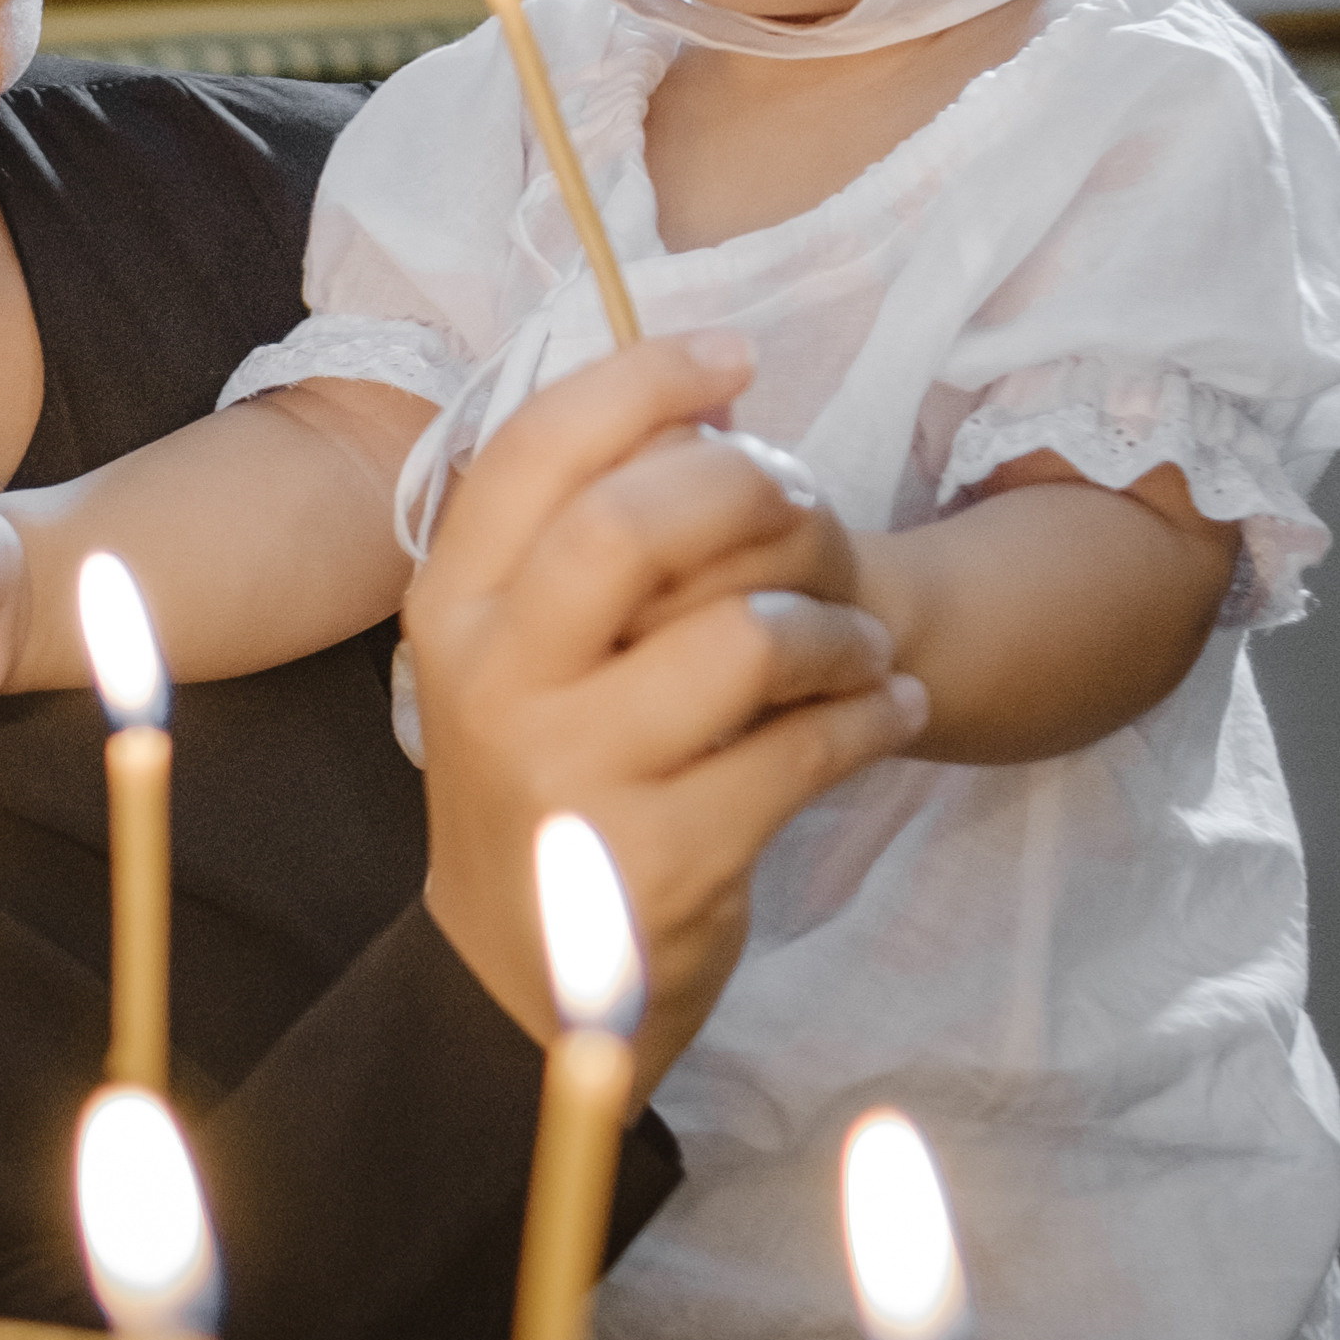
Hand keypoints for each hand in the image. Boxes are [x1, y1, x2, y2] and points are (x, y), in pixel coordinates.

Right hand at [402, 334, 926, 1100]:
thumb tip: (710, 401)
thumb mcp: (514, 658)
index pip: (533, 450)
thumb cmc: (548, 777)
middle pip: (631, 527)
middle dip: (749, 490)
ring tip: (862, 650)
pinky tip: (888, 712)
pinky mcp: (661, 860)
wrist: (518, 982)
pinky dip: (873, 717)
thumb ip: (577, 543)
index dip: (642, 380)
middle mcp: (492, 684)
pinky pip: (805, 751)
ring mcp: (571, 776)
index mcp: (451, 610)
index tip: (734, 357)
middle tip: (809, 505)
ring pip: (741, 641)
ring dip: (835, 631)